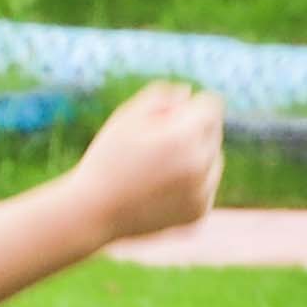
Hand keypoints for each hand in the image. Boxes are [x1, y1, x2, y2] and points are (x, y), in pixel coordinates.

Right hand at [74, 80, 226, 240]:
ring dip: (195, 156)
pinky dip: (191, 183)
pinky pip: (206, 185)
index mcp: (183, 137)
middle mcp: (199, 166)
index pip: (212, 105)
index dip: (190, 105)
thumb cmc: (106, 159)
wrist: (92, 212)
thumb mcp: (126, 118)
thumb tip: (188, 94)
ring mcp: (201, 193)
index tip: (168, 115)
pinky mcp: (198, 213)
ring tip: (157, 167)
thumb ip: (160, 97)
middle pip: (214, 131)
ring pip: (214, 159)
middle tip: (155, 143)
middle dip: (191, 129)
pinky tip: (161, 187)